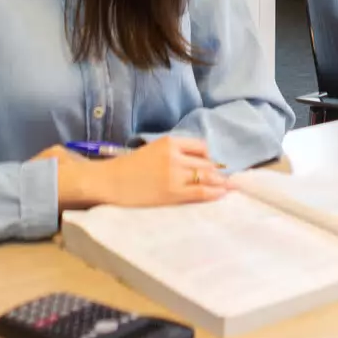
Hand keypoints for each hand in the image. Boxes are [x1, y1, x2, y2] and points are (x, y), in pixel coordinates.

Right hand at [35, 136, 226, 209]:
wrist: (110, 182)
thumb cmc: (130, 168)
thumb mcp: (154, 150)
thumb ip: (175, 153)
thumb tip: (201, 163)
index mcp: (169, 142)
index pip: (201, 147)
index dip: (208, 158)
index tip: (209, 166)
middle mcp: (175, 156)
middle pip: (206, 163)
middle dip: (216, 172)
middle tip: (224, 180)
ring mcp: (174, 175)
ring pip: (207, 177)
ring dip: (219, 183)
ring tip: (227, 188)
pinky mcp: (173, 193)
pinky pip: (201, 192)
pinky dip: (214, 193)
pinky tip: (221, 194)